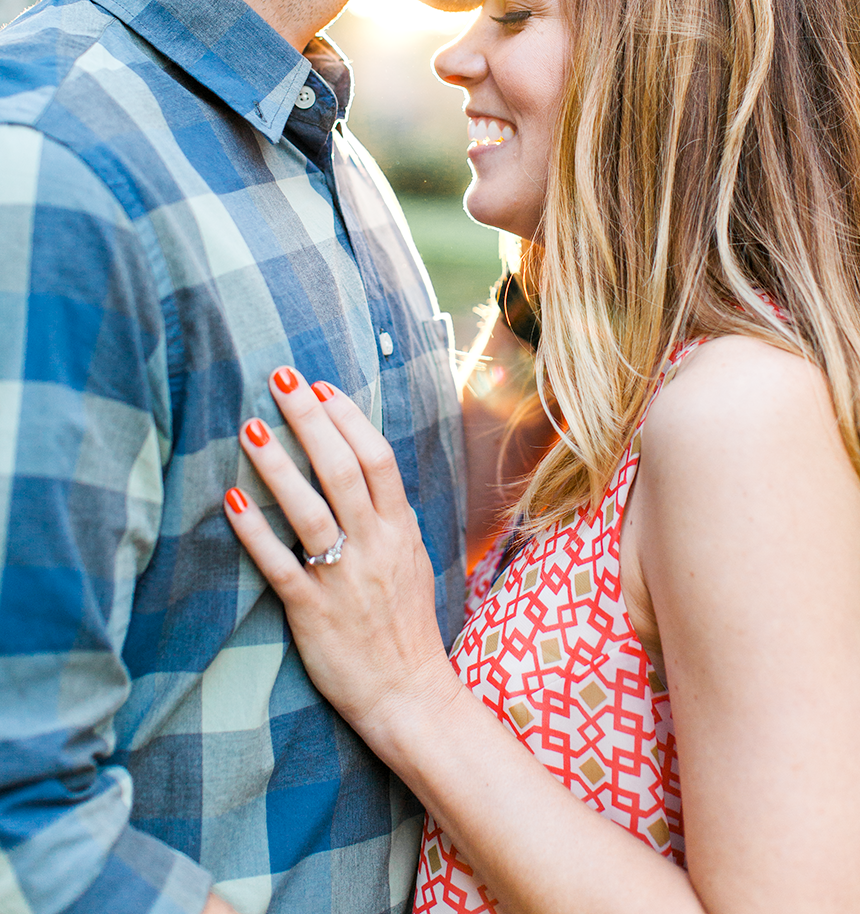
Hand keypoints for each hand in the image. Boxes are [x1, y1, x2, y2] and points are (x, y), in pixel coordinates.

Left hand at [224, 368, 461, 748]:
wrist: (410, 695)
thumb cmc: (406, 625)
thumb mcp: (412, 557)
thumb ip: (390, 514)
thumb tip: (365, 466)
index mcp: (400, 528)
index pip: (376, 457)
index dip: (348, 418)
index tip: (320, 387)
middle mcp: (375, 545)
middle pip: (342, 468)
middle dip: (309, 420)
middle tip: (281, 380)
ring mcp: (343, 577)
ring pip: (309, 509)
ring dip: (278, 464)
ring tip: (249, 426)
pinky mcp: (312, 611)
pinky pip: (279, 564)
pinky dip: (255, 530)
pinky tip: (231, 499)